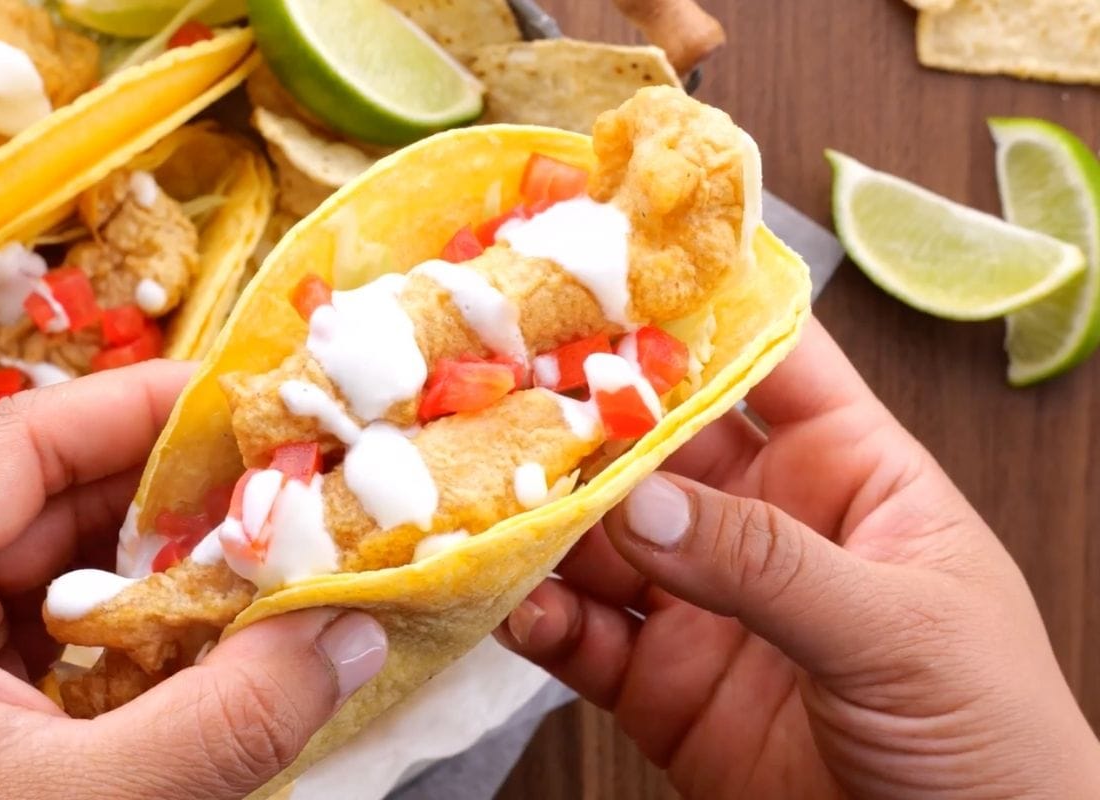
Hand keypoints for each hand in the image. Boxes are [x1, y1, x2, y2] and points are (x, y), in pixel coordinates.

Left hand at [0, 361, 386, 799]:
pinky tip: (229, 651)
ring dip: (184, 574)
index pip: (31, 440)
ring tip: (283, 567)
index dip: (151, 408)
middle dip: (189, 500)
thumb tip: (351, 637)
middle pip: (67, 499)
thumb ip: (220, 725)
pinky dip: (159, 642)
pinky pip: (82, 646)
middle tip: (299, 493)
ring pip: (81, 575)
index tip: (259, 406)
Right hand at [498, 320, 1099, 797]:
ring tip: (488, 501)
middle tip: (509, 391)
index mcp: (849, 473)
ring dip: (546, 520)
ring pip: (603, 538)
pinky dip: (540, 617)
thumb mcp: (899, 630)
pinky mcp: (660, 681)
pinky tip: (518, 605)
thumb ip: (771, 563)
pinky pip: (583, 635)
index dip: (696, 314)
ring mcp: (705, 600)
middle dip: (588, 419)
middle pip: (660, 443)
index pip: (769, 362)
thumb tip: (645, 505)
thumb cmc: (989, 736)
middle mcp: (765, 520)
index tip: (610, 272)